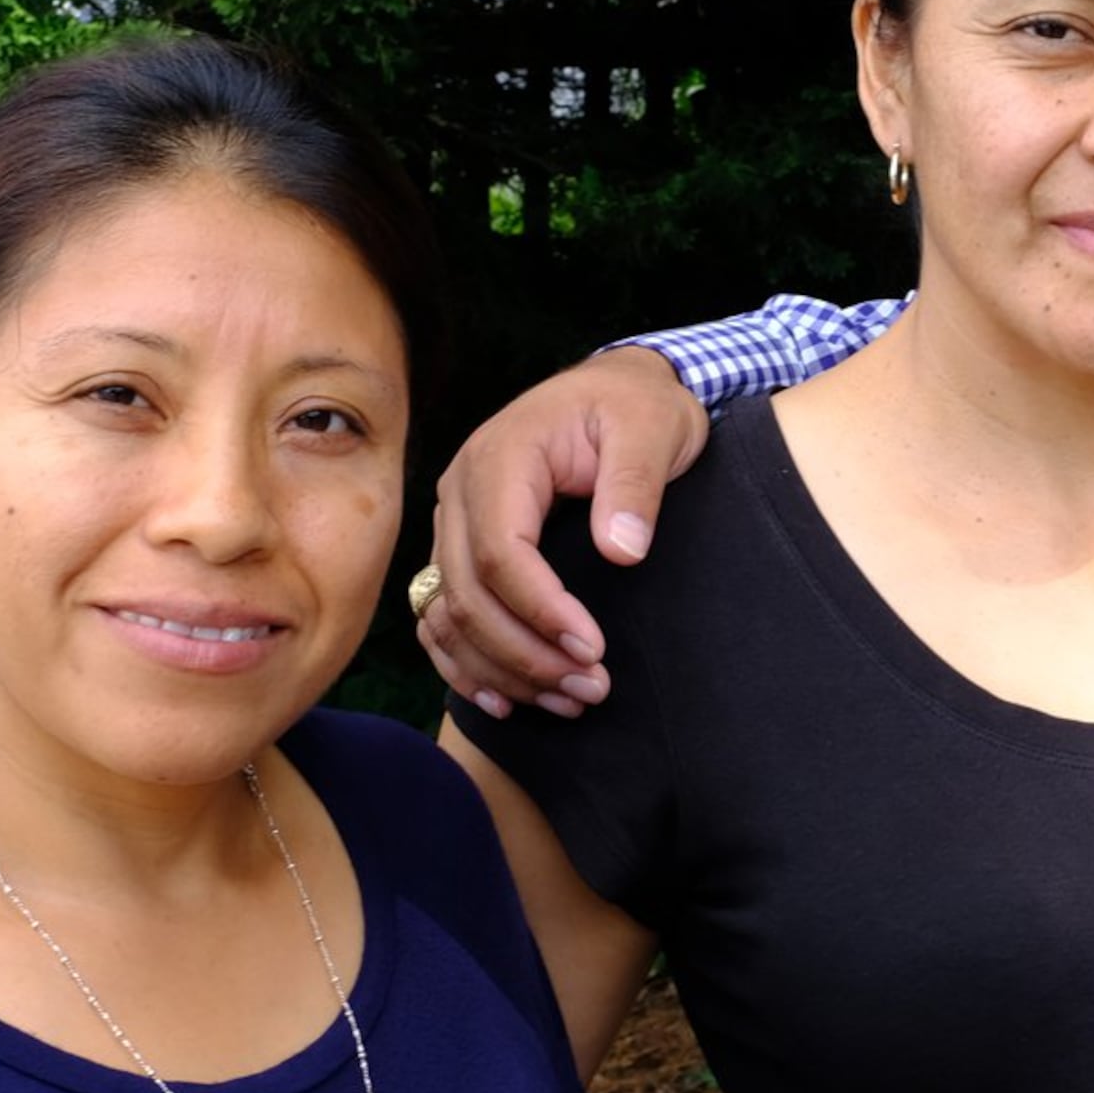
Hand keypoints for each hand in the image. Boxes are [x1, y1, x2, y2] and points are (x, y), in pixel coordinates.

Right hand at [418, 346, 708, 715]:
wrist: (615, 390)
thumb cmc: (634, 406)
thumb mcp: (653, 426)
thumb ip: (635, 482)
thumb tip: (621, 551)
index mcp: (500, 457)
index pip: (501, 551)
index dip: (541, 610)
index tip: (592, 649)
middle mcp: (462, 492)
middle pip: (469, 593)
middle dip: (526, 653)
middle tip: (591, 688)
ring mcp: (454, 522)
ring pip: (451, 614)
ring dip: (502, 669)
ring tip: (568, 702)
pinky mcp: (462, 547)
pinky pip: (441, 616)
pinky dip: (465, 663)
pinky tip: (505, 699)